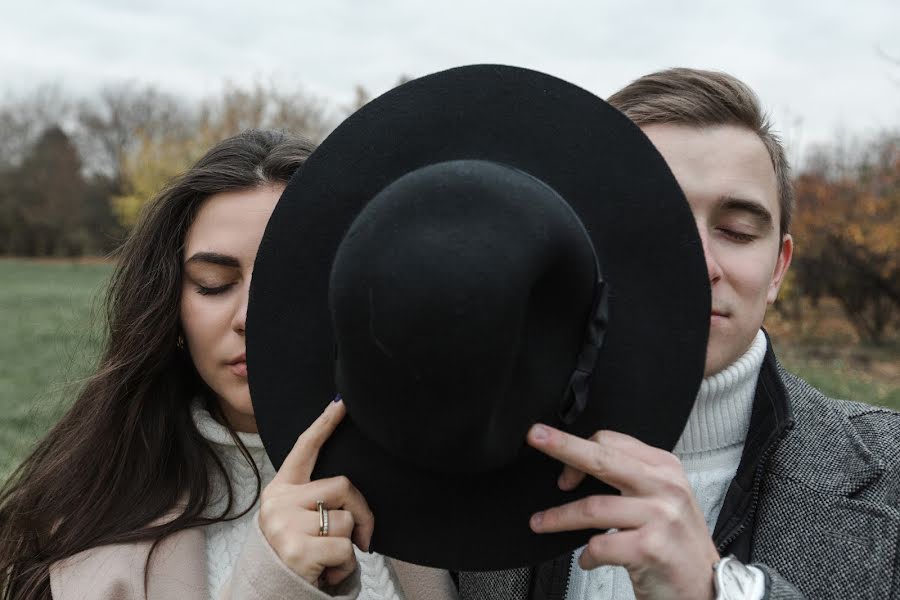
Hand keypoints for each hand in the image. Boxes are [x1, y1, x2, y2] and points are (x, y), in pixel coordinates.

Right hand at [258, 400, 374, 587]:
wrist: (267, 595)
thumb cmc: (291, 556)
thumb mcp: (296, 521)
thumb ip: (316, 500)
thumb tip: (352, 499)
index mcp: (279, 490)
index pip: (303, 449)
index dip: (324, 424)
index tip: (342, 403)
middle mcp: (278, 503)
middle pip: (342, 486)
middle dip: (360, 512)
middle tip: (359, 538)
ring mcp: (286, 526)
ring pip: (347, 520)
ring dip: (349, 546)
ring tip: (326, 560)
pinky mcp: (298, 551)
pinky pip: (346, 548)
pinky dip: (346, 566)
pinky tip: (325, 573)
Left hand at [527, 425, 718, 599]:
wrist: (707, 587)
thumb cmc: (676, 542)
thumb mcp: (662, 498)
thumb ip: (630, 478)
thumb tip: (576, 468)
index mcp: (665, 467)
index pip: (613, 442)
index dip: (578, 448)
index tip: (558, 462)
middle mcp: (664, 487)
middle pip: (601, 459)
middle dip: (562, 446)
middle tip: (535, 437)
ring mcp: (659, 517)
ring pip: (592, 507)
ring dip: (558, 517)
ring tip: (541, 522)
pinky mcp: (650, 548)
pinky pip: (600, 545)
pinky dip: (587, 554)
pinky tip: (588, 559)